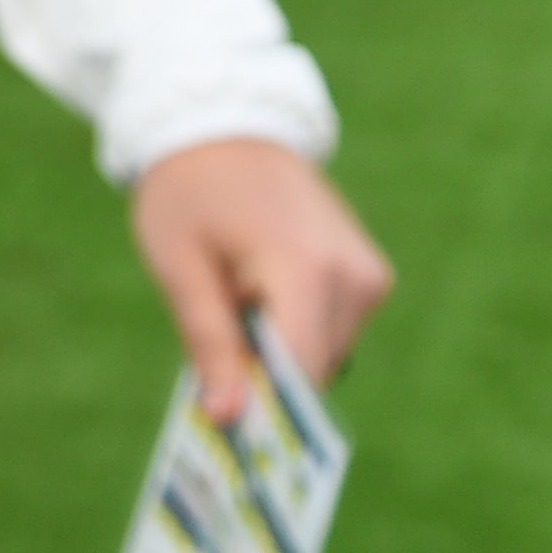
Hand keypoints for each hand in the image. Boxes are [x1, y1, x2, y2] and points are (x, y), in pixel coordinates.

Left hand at [130, 137, 392, 424]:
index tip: (225, 427)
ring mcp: (370, 276)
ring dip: (275, 350)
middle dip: (262, 376)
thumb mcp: (180, 266)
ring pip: (322, 355)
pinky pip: (331, 331)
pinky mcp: (371, 277)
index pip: (300, 371)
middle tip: (211, 347)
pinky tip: (256, 290)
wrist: (225, 125)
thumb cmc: (189, 191)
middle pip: (311, 369)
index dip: (263, 406)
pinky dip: (292, 329)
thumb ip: (209, 342)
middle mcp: (355, 277)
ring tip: (232, 297)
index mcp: (306, 268)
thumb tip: (229, 418)